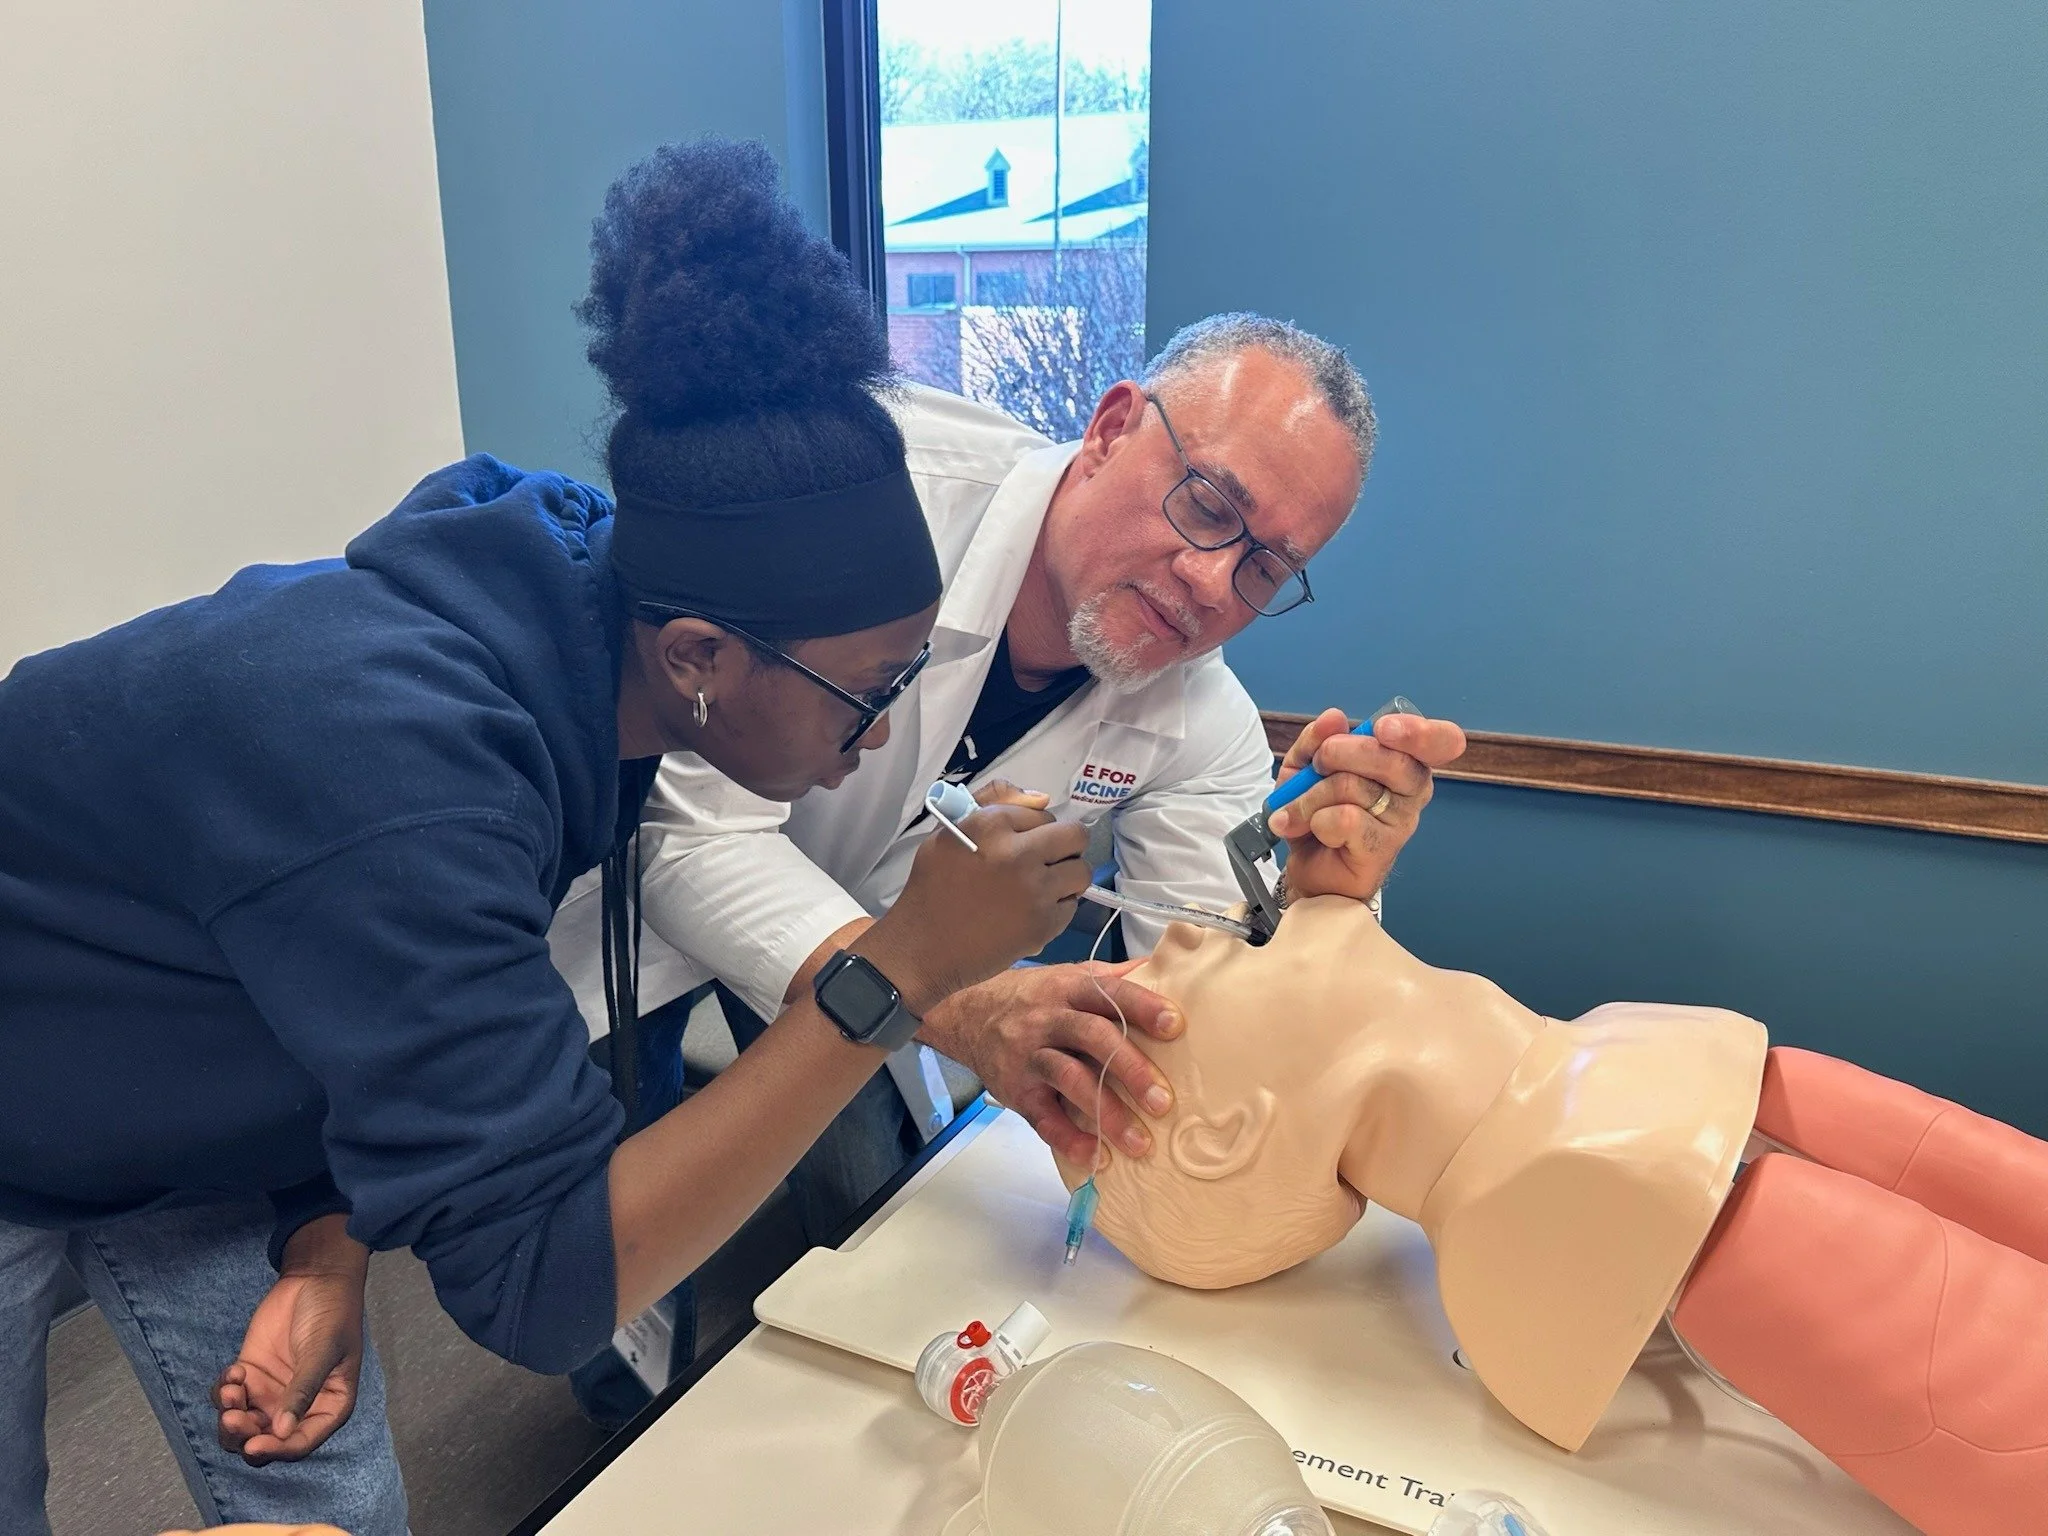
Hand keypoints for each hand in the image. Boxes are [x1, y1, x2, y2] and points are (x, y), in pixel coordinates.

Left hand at [212, 1214, 367, 1464]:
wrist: (314, 1278)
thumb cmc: (332, 1313)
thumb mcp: (323, 1351)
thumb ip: (303, 1390)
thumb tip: (283, 1432)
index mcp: (327, 1406)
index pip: (300, 1443)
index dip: (276, 1449)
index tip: (253, 1445)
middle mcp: (297, 1407)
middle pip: (264, 1440)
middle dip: (244, 1435)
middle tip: (232, 1416)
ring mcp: (271, 1392)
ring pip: (242, 1425)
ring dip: (229, 1416)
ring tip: (231, 1387)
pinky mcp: (251, 1376)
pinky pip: (228, 1398)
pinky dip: (224, 1391)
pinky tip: (234, 1369)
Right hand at [862, 781, 1091, 1013]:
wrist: (923, 948)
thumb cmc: (933, 887)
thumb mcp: (951, 830)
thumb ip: (995, 802)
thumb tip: (1043, 798)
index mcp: (991, 824)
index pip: (1042, 813)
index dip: (1032, 831)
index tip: (1018, 846)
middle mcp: (1018, 853)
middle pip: (1075, 836)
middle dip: (1064, 847)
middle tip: (1045, 863)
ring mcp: (1035, 890)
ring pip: (1081, 871)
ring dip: (1066, 879)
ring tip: (1041, 889)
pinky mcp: (1044, 924)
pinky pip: (1072, 906)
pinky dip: (1056, 910)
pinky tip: (1030, 914)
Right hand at [917, 961, 1182, 1165]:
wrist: (968, 1015)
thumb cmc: (1033, 998)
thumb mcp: (1068, 977)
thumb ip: (1111, 977)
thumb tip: (1163, 967)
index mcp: (1070, 989)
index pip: (1110, 993)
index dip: (1143, 1007)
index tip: (1176, 1025)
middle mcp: (1049, 1019)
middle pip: (1092, 1037)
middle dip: (1130, 1068)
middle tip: (1164, 1101)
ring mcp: (1030, 1056)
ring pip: (1068, 1080)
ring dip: (1105, 1113)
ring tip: (1139, 1142)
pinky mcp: (1017, 1090)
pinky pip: (1043, 1118)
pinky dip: (1069, 1139)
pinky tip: (1096, 1157)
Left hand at [1266, 707, 1467, 901]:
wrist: (1309, 866)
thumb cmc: (1318, 811)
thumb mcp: (1305, 766)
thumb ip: (1316, 739)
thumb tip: (1334, 717)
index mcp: (1406, 759)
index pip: (1441, 741)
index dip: (1418, 732)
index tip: (1382, 729)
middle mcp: (1414, 788)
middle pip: (1388, 758)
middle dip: (1337, 753)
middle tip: (1317, 766)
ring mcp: (1402, 821)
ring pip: (1353, 787)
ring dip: (1311, 796)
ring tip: (1299, 810)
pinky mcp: (1382, 849)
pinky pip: (1345, 820)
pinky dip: (1316, 820)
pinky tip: (1313, 829)